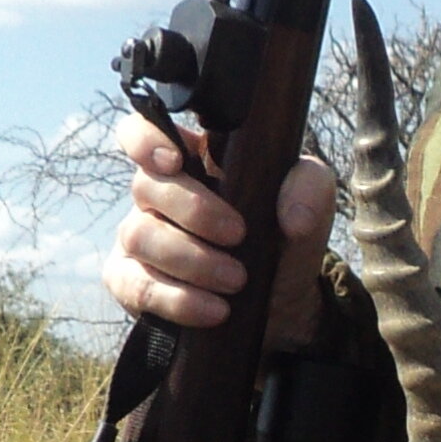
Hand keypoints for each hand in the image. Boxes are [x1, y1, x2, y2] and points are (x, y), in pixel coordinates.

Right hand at [102, 120, 336, 347]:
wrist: (280, 306)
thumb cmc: (282, 242)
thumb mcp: (309, 208)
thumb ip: (310, 189)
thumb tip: (292, 216)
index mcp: (190, 161)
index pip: (140, 131)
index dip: (145, 139)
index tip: (175, 160)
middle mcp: (155, 196)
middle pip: (146, 185)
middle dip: (195, 212)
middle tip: (238, 235)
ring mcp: (138, 238)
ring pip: (139, 236)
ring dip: (192, 260)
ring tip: (235, 280)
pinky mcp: (131, 283)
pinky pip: (135, 286)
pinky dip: (177, 299)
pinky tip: (212, 310)